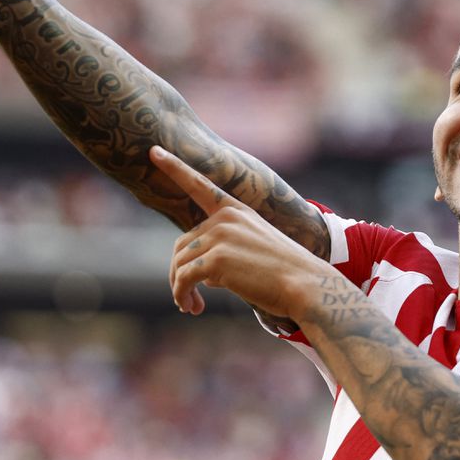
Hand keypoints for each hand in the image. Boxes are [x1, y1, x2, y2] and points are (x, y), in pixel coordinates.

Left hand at [150, 146, 330, 319]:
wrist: (305, 285)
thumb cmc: (284, 273)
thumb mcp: (254, 250)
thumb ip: (225, 250)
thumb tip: (199, 276)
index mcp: (236, 211)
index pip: (199, 185)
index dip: (174, 167)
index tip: (154, 151)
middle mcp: (225, 219)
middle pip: (182, 244)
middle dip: (180, 273)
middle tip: (187, 300)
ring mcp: (220, 236)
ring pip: (180, 263)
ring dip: (180, 288)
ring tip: (190, 307)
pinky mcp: (216, 260)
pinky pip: (185, 278)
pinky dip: (182, 294)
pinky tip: (192, 308)